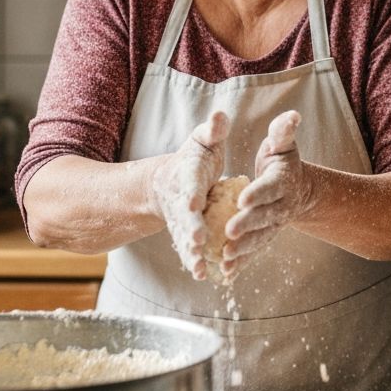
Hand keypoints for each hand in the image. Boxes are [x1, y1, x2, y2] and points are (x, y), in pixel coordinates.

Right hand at [148, 111, 230, 279]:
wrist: (170, 182)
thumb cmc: (194, 158)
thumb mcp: (203, 140)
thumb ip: (213, 130)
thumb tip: (221, 114)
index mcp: (187, 175)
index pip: (189, 183)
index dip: (191, 192)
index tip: (194, 201)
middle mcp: (182, 201)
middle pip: (184, 216)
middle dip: (190, 227)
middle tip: (196, 239)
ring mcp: (182, 220)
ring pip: (184, 238)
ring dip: (191, 252)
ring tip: (199, 266)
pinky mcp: (186, 234)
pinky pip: (190, 250)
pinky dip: (195, 262)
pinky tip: (204, 275)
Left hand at [222, 110, 312, 276]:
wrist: (297, 188)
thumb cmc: (282, 160)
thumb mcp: (281, 143)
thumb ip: (282, 132)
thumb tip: (292, 116)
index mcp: (282, 180)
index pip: (270, 187)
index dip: (257, 193)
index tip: (242, 198)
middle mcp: (281, 205)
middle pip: (264, 216)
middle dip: (247, 224)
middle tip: (229, 231)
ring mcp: (274, 224)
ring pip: (260, 238)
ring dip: (244, 249)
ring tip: (226, 256)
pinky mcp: (266, 236)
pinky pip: (254, 251)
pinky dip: (242, 263)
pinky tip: (226, 273)